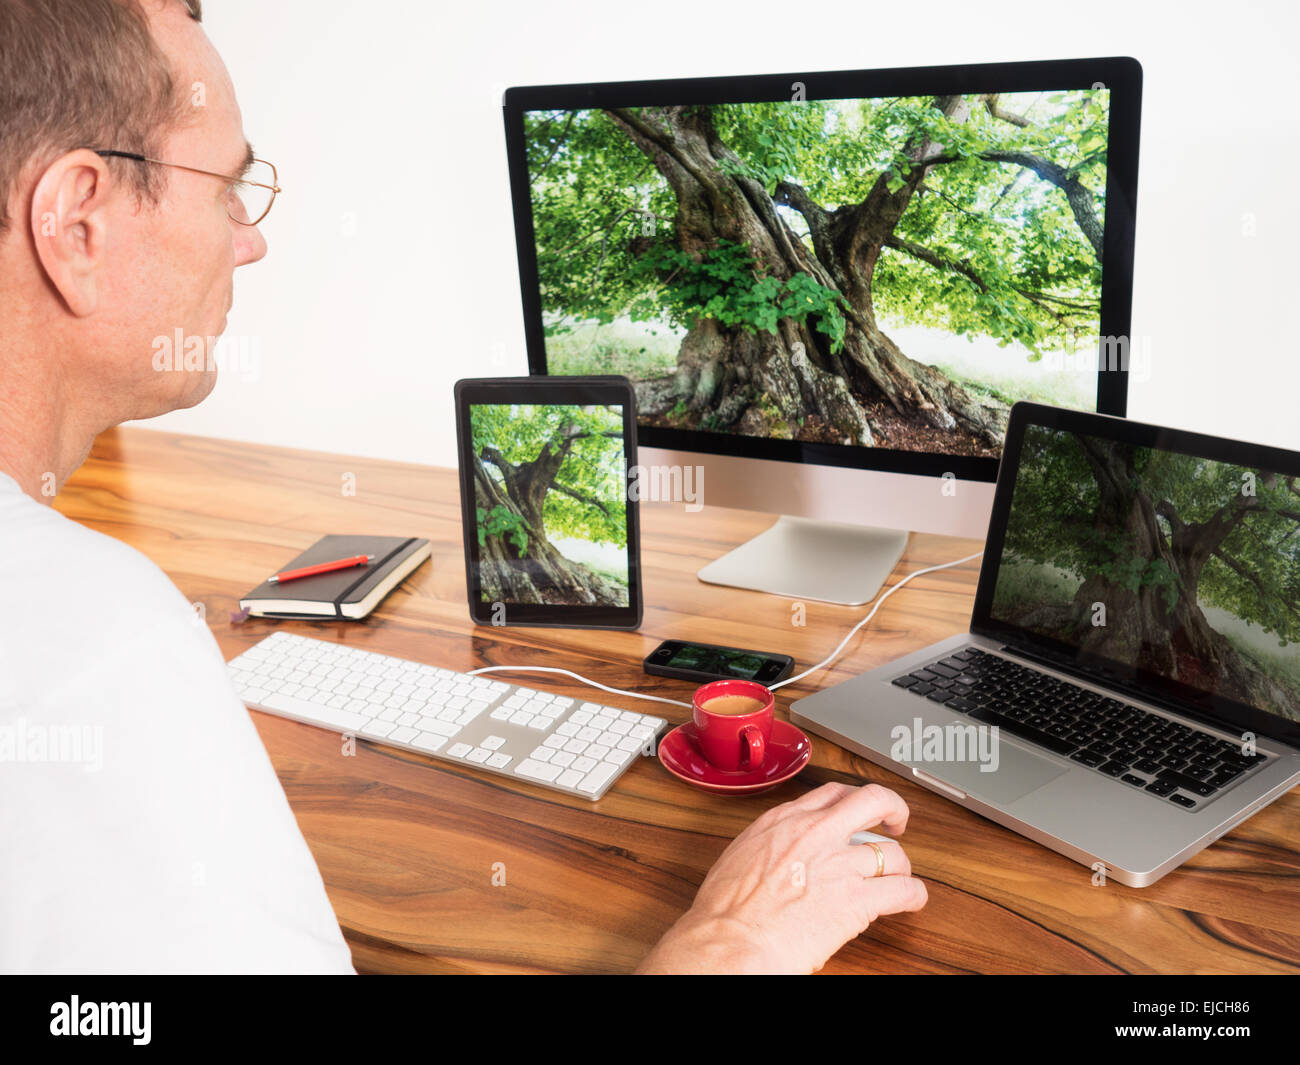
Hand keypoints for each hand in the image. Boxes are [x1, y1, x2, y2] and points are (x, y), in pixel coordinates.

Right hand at [636, 782, 926, 973]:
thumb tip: (780, 851)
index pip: (832, 793)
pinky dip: (914, 894)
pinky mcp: (857, 900)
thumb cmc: (726, 909)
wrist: (732, 939)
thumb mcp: (741, 854)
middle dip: (892, 808)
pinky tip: (911, 900)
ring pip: (892, 852)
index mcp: (785, 821)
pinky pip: (903, 890)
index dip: (852, 800)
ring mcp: (840, 865)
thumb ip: (769, 843)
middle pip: (872, 800)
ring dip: (900, 865)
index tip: (857, 811)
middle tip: (896, 822)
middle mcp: (817, 834)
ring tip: (898, 876)